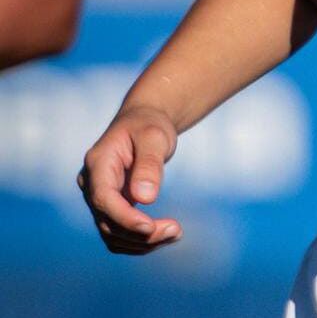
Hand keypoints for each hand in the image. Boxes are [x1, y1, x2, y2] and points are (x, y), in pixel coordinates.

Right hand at [78, 105, 182, 253]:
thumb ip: (150, 164)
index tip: (150, 227)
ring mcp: (99, 198)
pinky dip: (141, 240)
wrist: (143, 123)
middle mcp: (91, 184)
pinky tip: (166, 234)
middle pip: (107, 222)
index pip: (103, 199)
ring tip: (175, 233)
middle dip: (140, 233)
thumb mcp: (154, 137)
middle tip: (176, 230)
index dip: (124, 217)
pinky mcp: (110, 207)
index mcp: (97, 163)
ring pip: (112, 234)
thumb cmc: (149, 126)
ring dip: (142, 242)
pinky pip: (120, 234)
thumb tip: (145, 198)